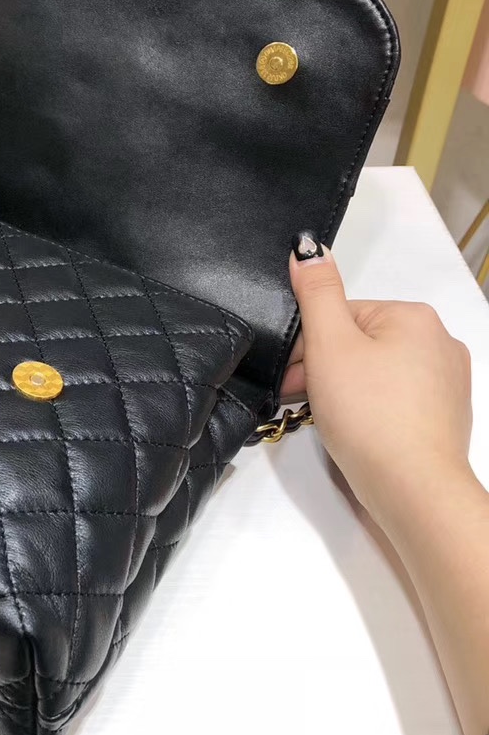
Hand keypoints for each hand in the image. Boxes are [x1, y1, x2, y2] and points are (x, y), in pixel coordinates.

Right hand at [282, 234, 473, 530]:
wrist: (413, 489)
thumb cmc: (368, 411)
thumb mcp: (330, 344)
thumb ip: (316, 292)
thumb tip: (308, 245)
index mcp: (414, 316)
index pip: (341, 315)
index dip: (307, 344)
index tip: (288, 376)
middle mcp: (439, 342)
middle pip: (358, 343)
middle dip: (321, 368)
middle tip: (295, 399)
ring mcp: (446, 383)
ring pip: (373, 373)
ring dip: (339, 389)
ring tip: (321, 418)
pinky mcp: (443, 417)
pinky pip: (392, 400)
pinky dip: (367, 410)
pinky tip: (351, 432)